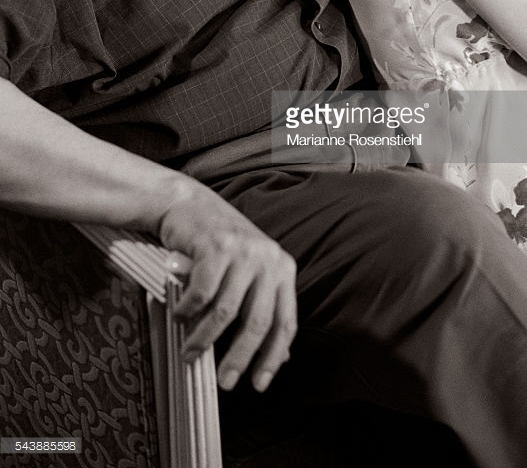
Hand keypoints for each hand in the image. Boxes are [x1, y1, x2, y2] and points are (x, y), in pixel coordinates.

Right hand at [157, 180, 296, 391]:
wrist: (189, 204)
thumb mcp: (250, 273)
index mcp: (283, 269)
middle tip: (226, 381)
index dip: (273, 356)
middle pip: (258, 322)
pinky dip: (189, 311)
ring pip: (226, 311)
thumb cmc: (219, 245)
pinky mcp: (216, 246)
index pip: (285, 321)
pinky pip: (202, 293)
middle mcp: (268, 259)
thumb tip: (282, 356)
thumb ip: (264, 306)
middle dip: (240, 357)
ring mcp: (243, 252)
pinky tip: (179, 315)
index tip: (259, 384)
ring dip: (204, 338)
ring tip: (190, 352)